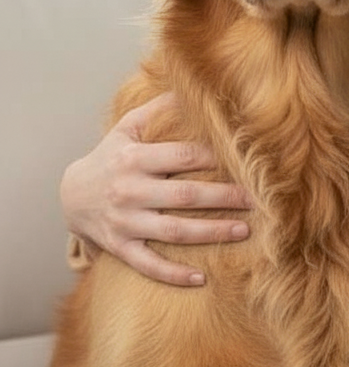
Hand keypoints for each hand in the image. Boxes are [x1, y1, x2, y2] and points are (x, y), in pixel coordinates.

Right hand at [60, 93, 251, 286]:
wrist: (70, 195)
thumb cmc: (111, 157)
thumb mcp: (127, 129)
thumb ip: (158, 109)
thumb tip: (190, 86)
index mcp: (135, 159)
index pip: (183, 156)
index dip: (217, 158)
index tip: (249, 160)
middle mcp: (129, 191)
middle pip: (186, 195)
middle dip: (226, 197)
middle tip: (260, 199)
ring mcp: (125, 222)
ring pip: (174, 231)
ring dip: (212, 233)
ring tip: (245, 231)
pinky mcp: (120, 247)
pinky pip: (149, 265)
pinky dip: (174, 274)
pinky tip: (202, 279)